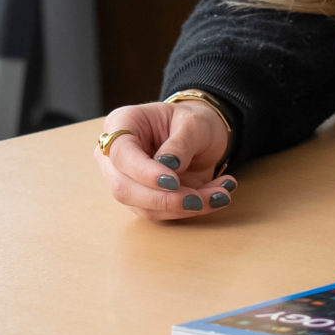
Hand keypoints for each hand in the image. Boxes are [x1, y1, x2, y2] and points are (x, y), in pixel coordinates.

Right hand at [94, 101, 235, 221]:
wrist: (202, 134)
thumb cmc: (192, 122)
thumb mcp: (194, 123)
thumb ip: (180, 144)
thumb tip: (168, 167)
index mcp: (121, 125)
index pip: (120, 154)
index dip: (144, 172)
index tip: (173, 181)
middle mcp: (115, 156)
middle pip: (124, 188)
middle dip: (164, 199)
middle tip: (198, 199)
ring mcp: (127, 181)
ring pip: (144, 207)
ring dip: (183, 208)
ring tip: (220, 195)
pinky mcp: (144, 199)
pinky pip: (162, 213)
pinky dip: (190, 210)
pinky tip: (217, 197)